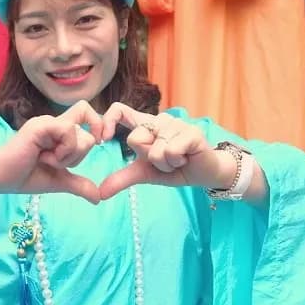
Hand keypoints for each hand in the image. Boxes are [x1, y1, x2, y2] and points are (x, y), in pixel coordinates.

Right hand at [0, 101, 102, 202]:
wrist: (1, 179)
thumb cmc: (25, 177)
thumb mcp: (59, 181)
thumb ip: (78, 185)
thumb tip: (98, 198)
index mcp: (59, 131)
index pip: (86, 113)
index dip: (97, 125)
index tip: (97, 144)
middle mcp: (54, 123)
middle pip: (88, 131)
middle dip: (78, 155)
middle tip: (56, 162)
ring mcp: (47, 122)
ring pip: (80, 134)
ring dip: (68, 155)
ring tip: (46, 160)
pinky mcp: (41, 126)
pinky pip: (68, 131)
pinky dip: (62, 151)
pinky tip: (43, 157)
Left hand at [98, 103, 232, 198]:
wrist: (203, 174)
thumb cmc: (174, 168)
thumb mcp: (144, 174)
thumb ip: (122, 179)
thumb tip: (100, 193)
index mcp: (144, 126)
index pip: (119, 110)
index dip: (108, 121)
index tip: (104, 140)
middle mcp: (159, 120)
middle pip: (135, 139)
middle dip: (148, 159)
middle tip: (164, 160)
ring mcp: (175, 124)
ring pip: (154, 150)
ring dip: (165, 164)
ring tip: (177, 160)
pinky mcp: (191, 131)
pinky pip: (171, 151)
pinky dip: (176, 162)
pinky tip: (186, 159)